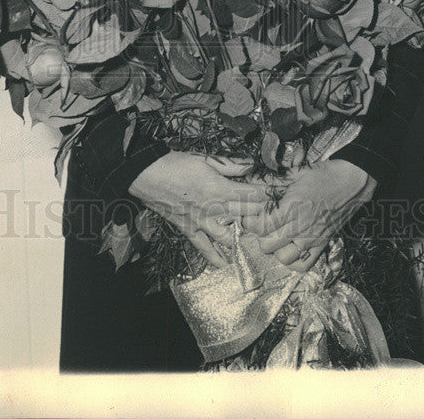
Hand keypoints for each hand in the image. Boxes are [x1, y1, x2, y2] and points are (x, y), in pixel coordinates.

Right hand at [128, 151, 268, 268]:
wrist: (148, 174)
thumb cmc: (176, 163)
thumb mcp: (205, 159)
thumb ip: (230, 165)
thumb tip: (250, 166)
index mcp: (220, 189)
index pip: (251, 196)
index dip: (265, 196)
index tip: (275, 197)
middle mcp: (214, 209)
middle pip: (245, 216)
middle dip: (260, 216)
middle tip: (271, 218)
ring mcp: (201, 222)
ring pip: (229, 236)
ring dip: (241, 236)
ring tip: (253, 237)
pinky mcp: (188, 229)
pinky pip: (203, 248)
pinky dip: (214, 257)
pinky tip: (225, 265)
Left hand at [241, 159, 376, 273]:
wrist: (351, 182)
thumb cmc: (321, 175)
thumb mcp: (294, 173)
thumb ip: (272, 182)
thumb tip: (249, 183)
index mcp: (290, 208)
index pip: (260, 226)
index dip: (250, 222)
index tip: (249, 216)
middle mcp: (300, 227)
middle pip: (267, 245)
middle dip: (260, 235)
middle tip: (263, 225)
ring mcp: (312, 239)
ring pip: (284, 258)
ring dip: (277, 249)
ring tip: (277, 236)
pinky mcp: (323, 244)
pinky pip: (304, 265)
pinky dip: (295, 261)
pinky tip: (292, 248)